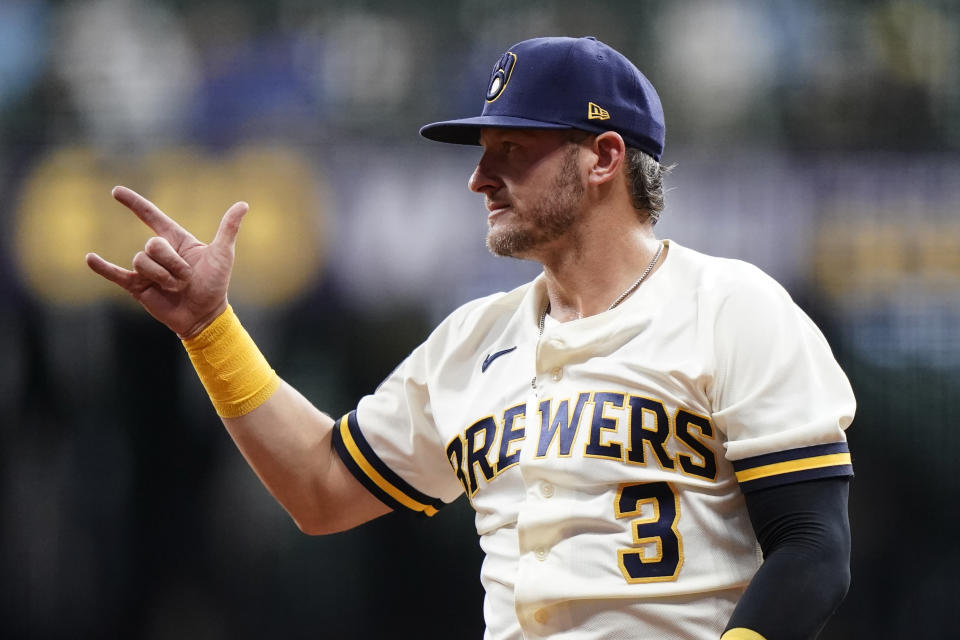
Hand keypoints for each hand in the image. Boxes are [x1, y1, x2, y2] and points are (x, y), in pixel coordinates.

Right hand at [86, 186, 248, 338]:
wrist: (205, 315)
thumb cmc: (215, 284)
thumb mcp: (223, 254)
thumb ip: (228, 228)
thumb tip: (243, 204)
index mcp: (176, 240)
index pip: (151, 215)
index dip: (134, 203)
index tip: (116, 191)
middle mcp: (158, 252)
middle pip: (152, 245)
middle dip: (172, 263)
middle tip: (187, 278)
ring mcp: (146, 269)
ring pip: (141, 262)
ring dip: (163, 277)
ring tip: (177, 288)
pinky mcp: (137, 287)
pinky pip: (117, 274)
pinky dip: (103, 268)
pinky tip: (90, 259)